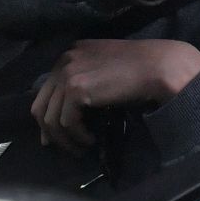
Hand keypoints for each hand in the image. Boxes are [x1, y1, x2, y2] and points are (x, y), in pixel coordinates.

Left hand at [31, 38, 199, 154]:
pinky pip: (66, 123)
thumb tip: (65, 113)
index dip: (49, 116)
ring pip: (50, 118)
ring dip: (64, 139)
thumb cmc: (140, 69)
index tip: (56, 136)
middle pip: (40, 104)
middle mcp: (64, 60)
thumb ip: (84, 82)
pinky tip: (91, 140)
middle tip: (65, 147)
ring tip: (82, 148)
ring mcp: (68, 73)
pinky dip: (77, 136)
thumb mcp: (104, 70)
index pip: (46, 90)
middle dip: (50, 131)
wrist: (159, 66)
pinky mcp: (76, 89)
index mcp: (71, 53)